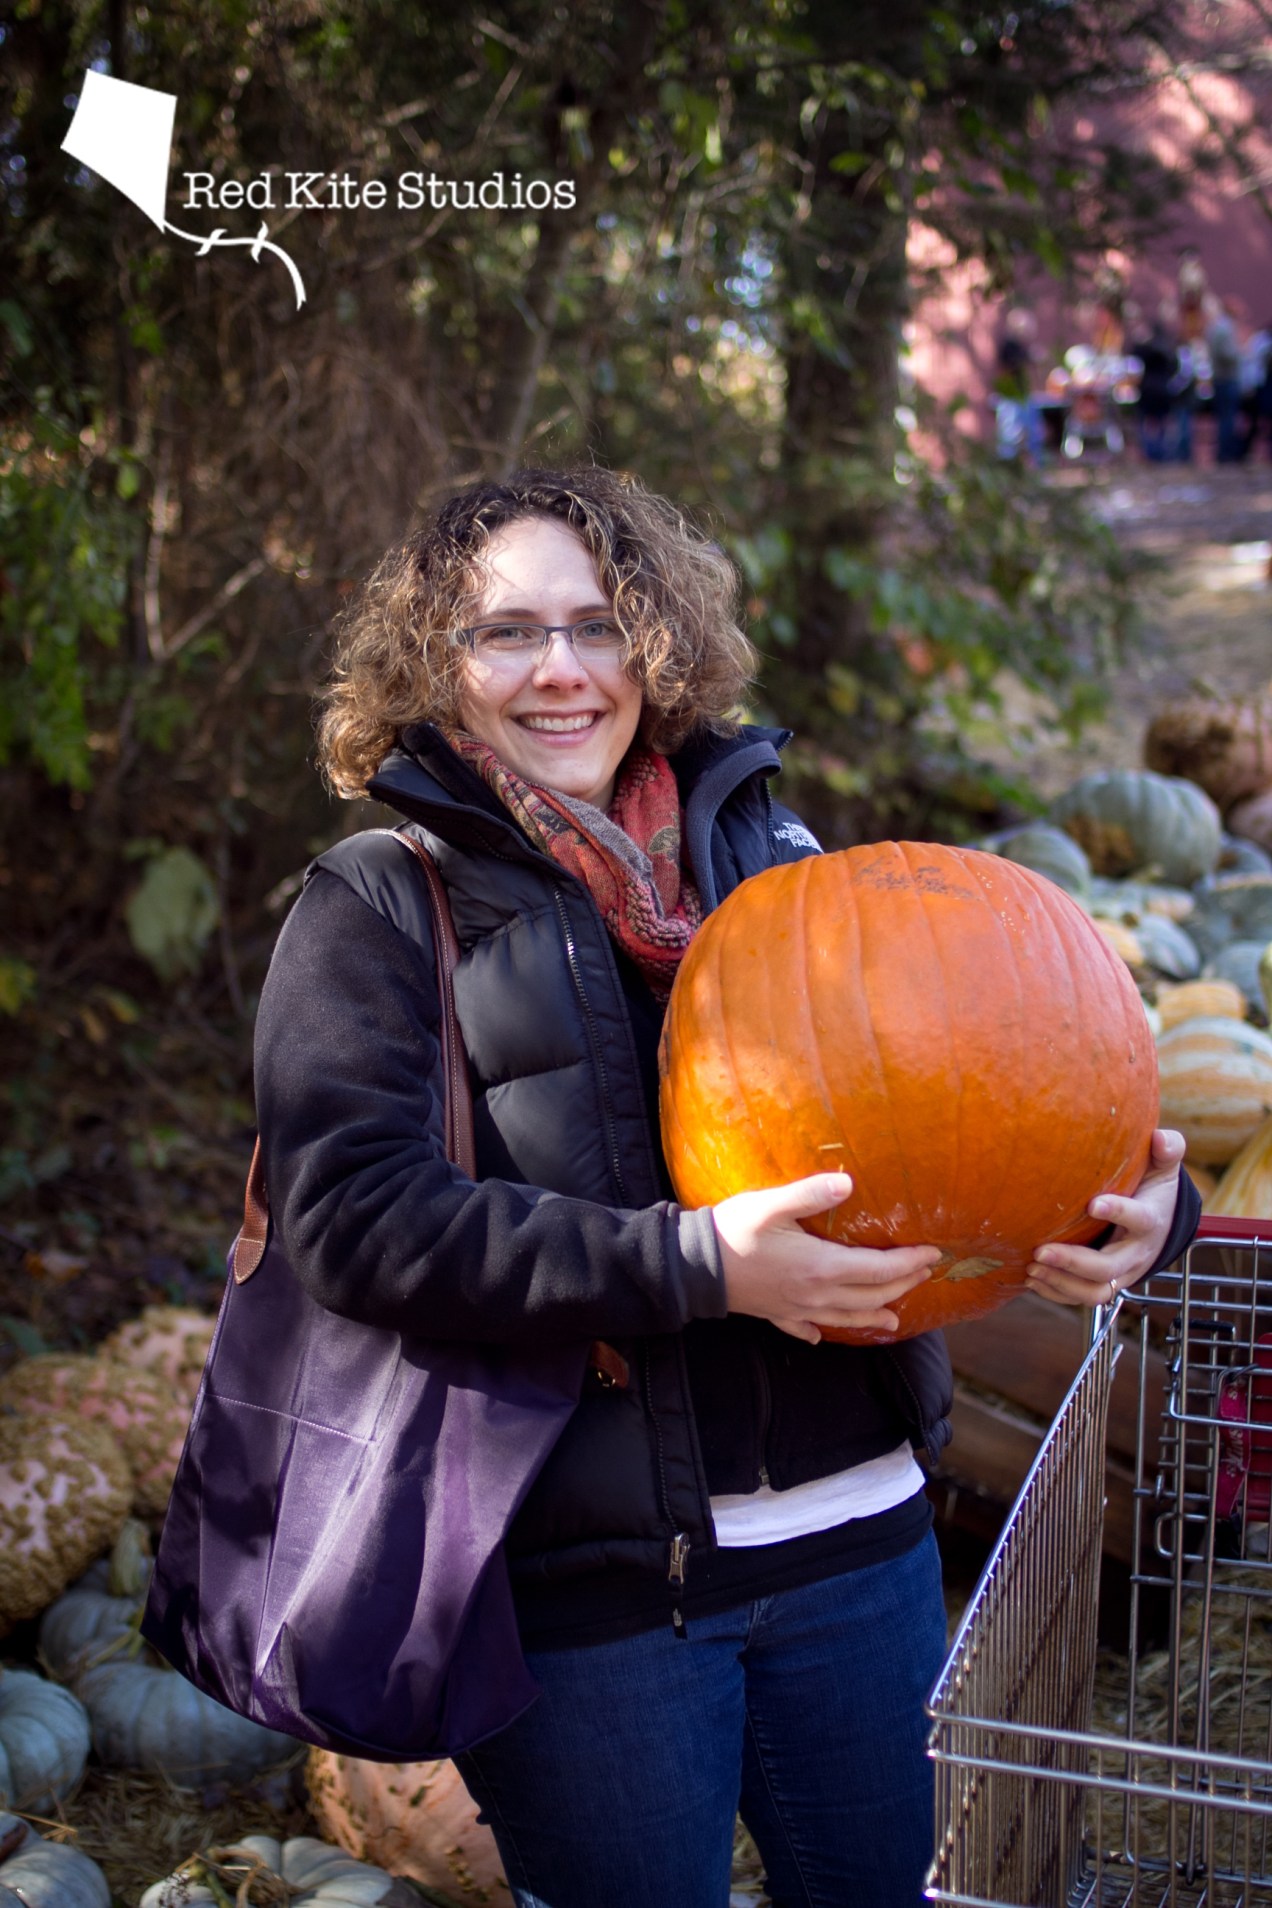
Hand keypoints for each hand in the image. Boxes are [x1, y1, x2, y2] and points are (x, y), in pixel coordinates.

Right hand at [713, 1171, 939, 1343]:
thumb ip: (810, 1193)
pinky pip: (806, 1329)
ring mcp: (796, 1309)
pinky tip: (822, 1336)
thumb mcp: (771, 1205)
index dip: (909, 1263)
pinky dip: (820, 1332)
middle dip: (901, 1285)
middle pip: (870, 1295)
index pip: (878, 1269)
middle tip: (923, 1275)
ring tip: (893, 1317)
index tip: (932, 1254)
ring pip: (846, 1318)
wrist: (693, 1267)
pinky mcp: (776, 1315)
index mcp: (821, 1267)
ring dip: (873, 1314)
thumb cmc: (733, 1231)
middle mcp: (816, 1294)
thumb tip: (848, 1183)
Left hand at [1024, 1128, 1186, 1308]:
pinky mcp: (1104, 1283)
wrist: (1160, 1223)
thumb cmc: (1152, 1188)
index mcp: (1150, 1221)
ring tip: (1031, 1268)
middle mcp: (1136, 1253)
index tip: (1092, 1203)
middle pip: (1108, 1268)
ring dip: (1062, 1283)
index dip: (1118, 1212)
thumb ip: (1168, 1149)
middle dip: (1074, 1262)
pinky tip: (1031, 1278)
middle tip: (1041, 1250)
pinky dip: (1056, 1292)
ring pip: (1095, 1292)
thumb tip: (1161, 1138)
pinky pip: (1081, 1298)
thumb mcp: (1163, 1168)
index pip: (1139, 1219)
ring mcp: (1121, 1273)